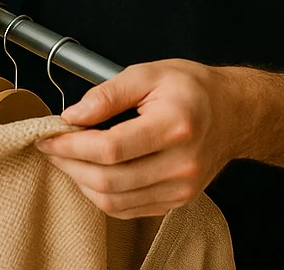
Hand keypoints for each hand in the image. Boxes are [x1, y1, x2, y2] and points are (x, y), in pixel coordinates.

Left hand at [35, 59, 237, 218]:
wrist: (235, 113)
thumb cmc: (193, 89)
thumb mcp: (149, 73)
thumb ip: (107, 94)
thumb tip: (72, 115)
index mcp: (175, 126)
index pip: (112, 148)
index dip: (71, 145)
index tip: (49, 135)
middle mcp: (182, 164)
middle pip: (111, 180)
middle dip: (70, 165)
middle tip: (50, 147)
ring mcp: (182, 188)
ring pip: (116, 202)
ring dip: (82, 183)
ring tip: (66, 159)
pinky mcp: (178, 201)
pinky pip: (129, 209)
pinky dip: (102, 195)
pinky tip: (90, 173)